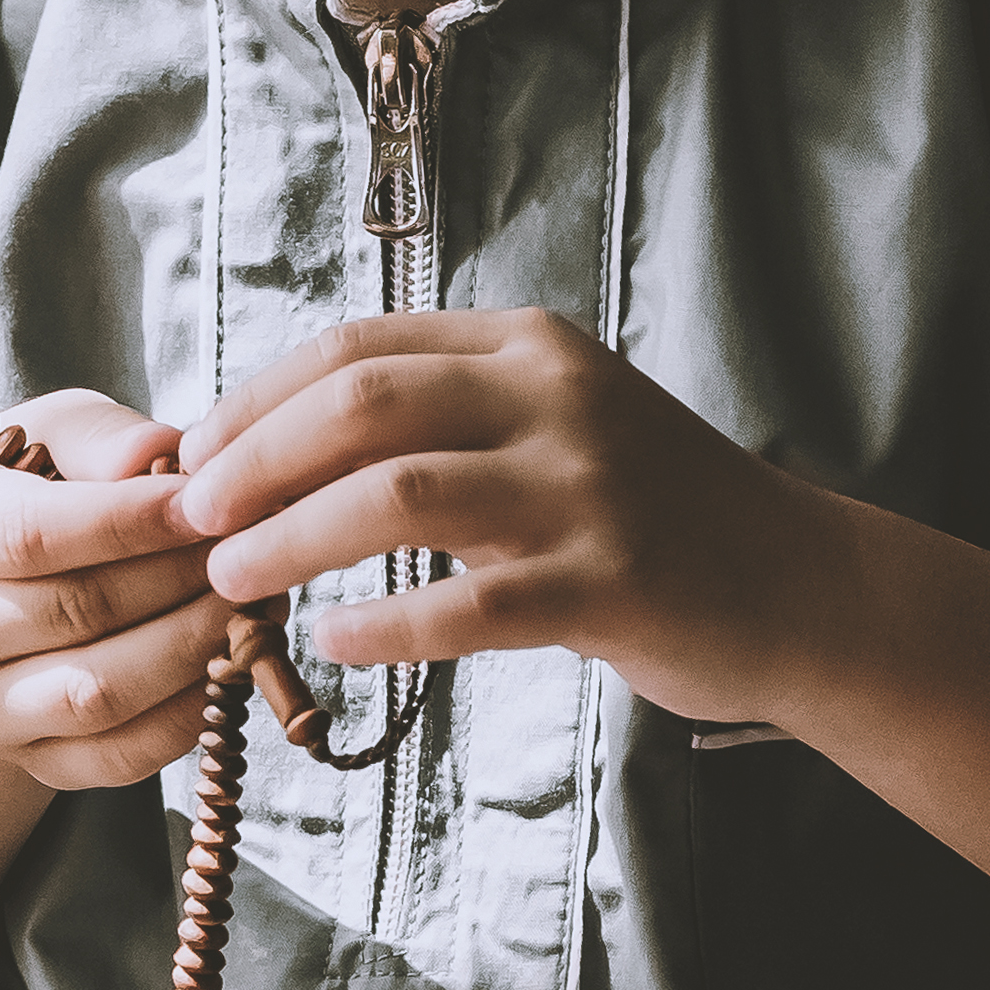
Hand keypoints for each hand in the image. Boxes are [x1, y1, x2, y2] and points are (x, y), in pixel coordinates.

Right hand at [0, 388, 234, 791]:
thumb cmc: (30, 484)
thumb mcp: (53, 432)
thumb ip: (101, 438)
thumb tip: (160, 460)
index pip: (29, 535)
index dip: (130, 522)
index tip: (209, 502)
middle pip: (72, 614)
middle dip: (181, 580)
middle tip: (252, 547)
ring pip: (97, 692)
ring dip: (195, 647)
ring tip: (254, 600)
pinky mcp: (29, 762)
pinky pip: (122, 756)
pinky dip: (193, 713)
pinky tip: (232, 659)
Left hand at [175, 314, 833, 719]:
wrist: (799, 585)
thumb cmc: (653, 513)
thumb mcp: (556, 425)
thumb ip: (447, 418)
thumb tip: (283, 444)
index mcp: (528, 348)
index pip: (356, 351)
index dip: (255, 402)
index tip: (193, 459)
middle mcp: (555, 399)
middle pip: (360, 406)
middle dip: (254, 464)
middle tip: (191, 522)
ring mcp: (585, 490)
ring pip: (396, 496)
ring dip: (293, 540)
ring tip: (234, 584)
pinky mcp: (608, 583)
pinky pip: (464, 606)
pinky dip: (382, 626)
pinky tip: (333, 642)